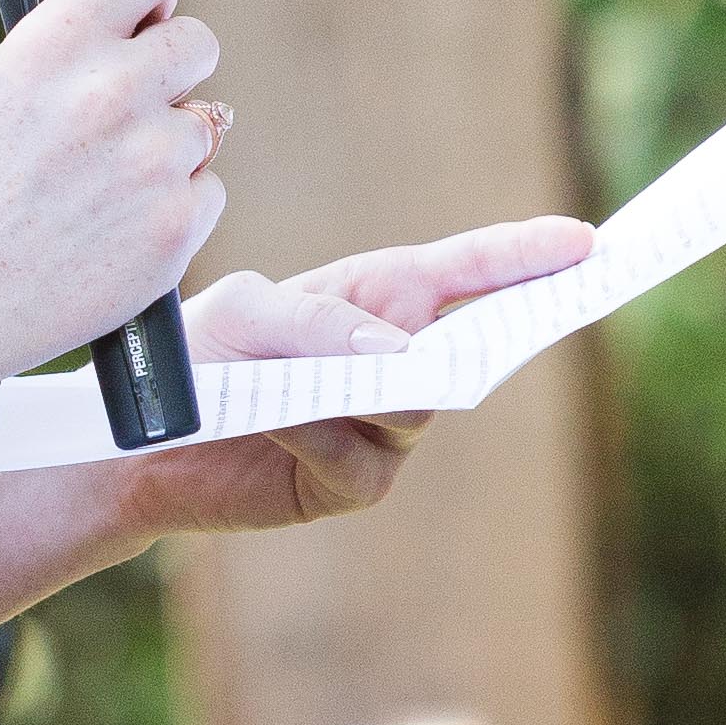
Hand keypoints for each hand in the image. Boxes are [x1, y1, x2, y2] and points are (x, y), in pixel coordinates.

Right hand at [0, 0, 228, 411]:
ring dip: (166, 149)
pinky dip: (172, 209)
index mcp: (53, 43)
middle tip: (128, 109)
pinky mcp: (176, 226)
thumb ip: (68, 52)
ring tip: (97, 191)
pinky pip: (207, 190)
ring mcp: (151, 160)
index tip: (146, 12)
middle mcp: (110, 90)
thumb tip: (140, 26)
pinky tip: (113, 232)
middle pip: (198, 41)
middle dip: (171, 71)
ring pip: (205, 123)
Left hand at [98, 224, 599, 541]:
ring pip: (415, 406)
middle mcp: (393, 361)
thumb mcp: (244, 311)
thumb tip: (397, 351)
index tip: (584, 242)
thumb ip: (317, 319)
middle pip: (471, 344)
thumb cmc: (197, 355)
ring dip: (364, 386)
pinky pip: (363, 457)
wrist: (141, 444)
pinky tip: (274, 418)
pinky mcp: (354, 483)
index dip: (525, 257)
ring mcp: (381, 428)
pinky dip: (318, 433)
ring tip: (296, 376)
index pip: (467, 274)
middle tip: (551, 305)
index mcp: (377, 298)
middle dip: (508, 325)